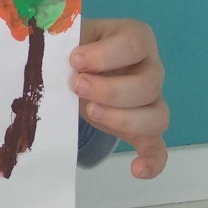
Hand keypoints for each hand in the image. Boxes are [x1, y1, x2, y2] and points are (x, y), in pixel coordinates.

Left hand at [70, 18, 167, 178]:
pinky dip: (152, 161)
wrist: (78, 66)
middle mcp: (151, 68)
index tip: (75, 60)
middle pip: (149, 84)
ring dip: (122, 119)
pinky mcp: (144, 128)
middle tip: (76, 86)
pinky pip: (158, 147)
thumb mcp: (72, 37)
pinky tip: (136, 170)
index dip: (105, 55)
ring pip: (157, 116)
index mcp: (136, 38)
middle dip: (110, 90)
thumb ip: (65, 44)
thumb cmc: (77, 47)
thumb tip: (49, 58)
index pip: (134, 44)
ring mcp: (152, 99)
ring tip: (90, 112)